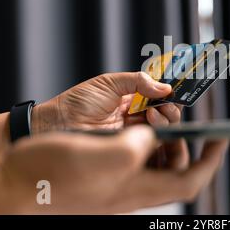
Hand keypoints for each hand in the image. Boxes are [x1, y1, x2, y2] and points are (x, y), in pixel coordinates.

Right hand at [0, 126, 227, 213]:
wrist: (12, 184)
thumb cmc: (55, 173)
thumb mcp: (107, 154)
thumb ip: (140, 145)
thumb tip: (152, 137)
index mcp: (140, 189)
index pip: (191, 179)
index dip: (212, 159)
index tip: (223, 138)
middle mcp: (132, 188)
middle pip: (174, 167)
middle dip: (178, 139)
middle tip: (164, 118)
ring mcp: (116, 181)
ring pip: (154, 158)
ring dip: (157, 135)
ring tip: (144, 115)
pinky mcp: (101, 172)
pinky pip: (131, 153)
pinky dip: (136, 135)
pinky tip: (126, 121)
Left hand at [31, 71, 188, 169]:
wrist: (55, 124)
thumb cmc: (77, 102)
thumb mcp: (108, 83)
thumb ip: (137, 81)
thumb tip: (164, 86)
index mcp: (131, 99)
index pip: (158, 97)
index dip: (168, 94)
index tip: (174, 92)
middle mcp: (135, 117)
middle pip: (164, 114)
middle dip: (169, 108)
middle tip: (163, 105)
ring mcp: (132, 134)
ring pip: (161, 129)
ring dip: (163, 120)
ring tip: (152, 115)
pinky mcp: (128, 148)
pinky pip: (150, 143)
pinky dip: (155, 135)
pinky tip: (150, 128)